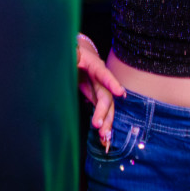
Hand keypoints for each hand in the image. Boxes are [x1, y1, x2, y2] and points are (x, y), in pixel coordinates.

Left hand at [77, 35, 125, 149]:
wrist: (78, 55)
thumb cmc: (72, 53)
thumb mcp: (70, 53)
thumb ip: (71, 57)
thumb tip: (73, 58)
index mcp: (94, 65)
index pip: (103, 73)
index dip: (112, 83)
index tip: (120, 93)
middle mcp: (101, 78)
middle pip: (106, 95)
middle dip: (104, 111)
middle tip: (98, 125)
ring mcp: (100, 88)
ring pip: (107, 106)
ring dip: (107, 121)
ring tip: (104, 136)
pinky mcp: (96, 97)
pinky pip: (102, 111)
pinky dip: (104, 123)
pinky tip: (104, 137)